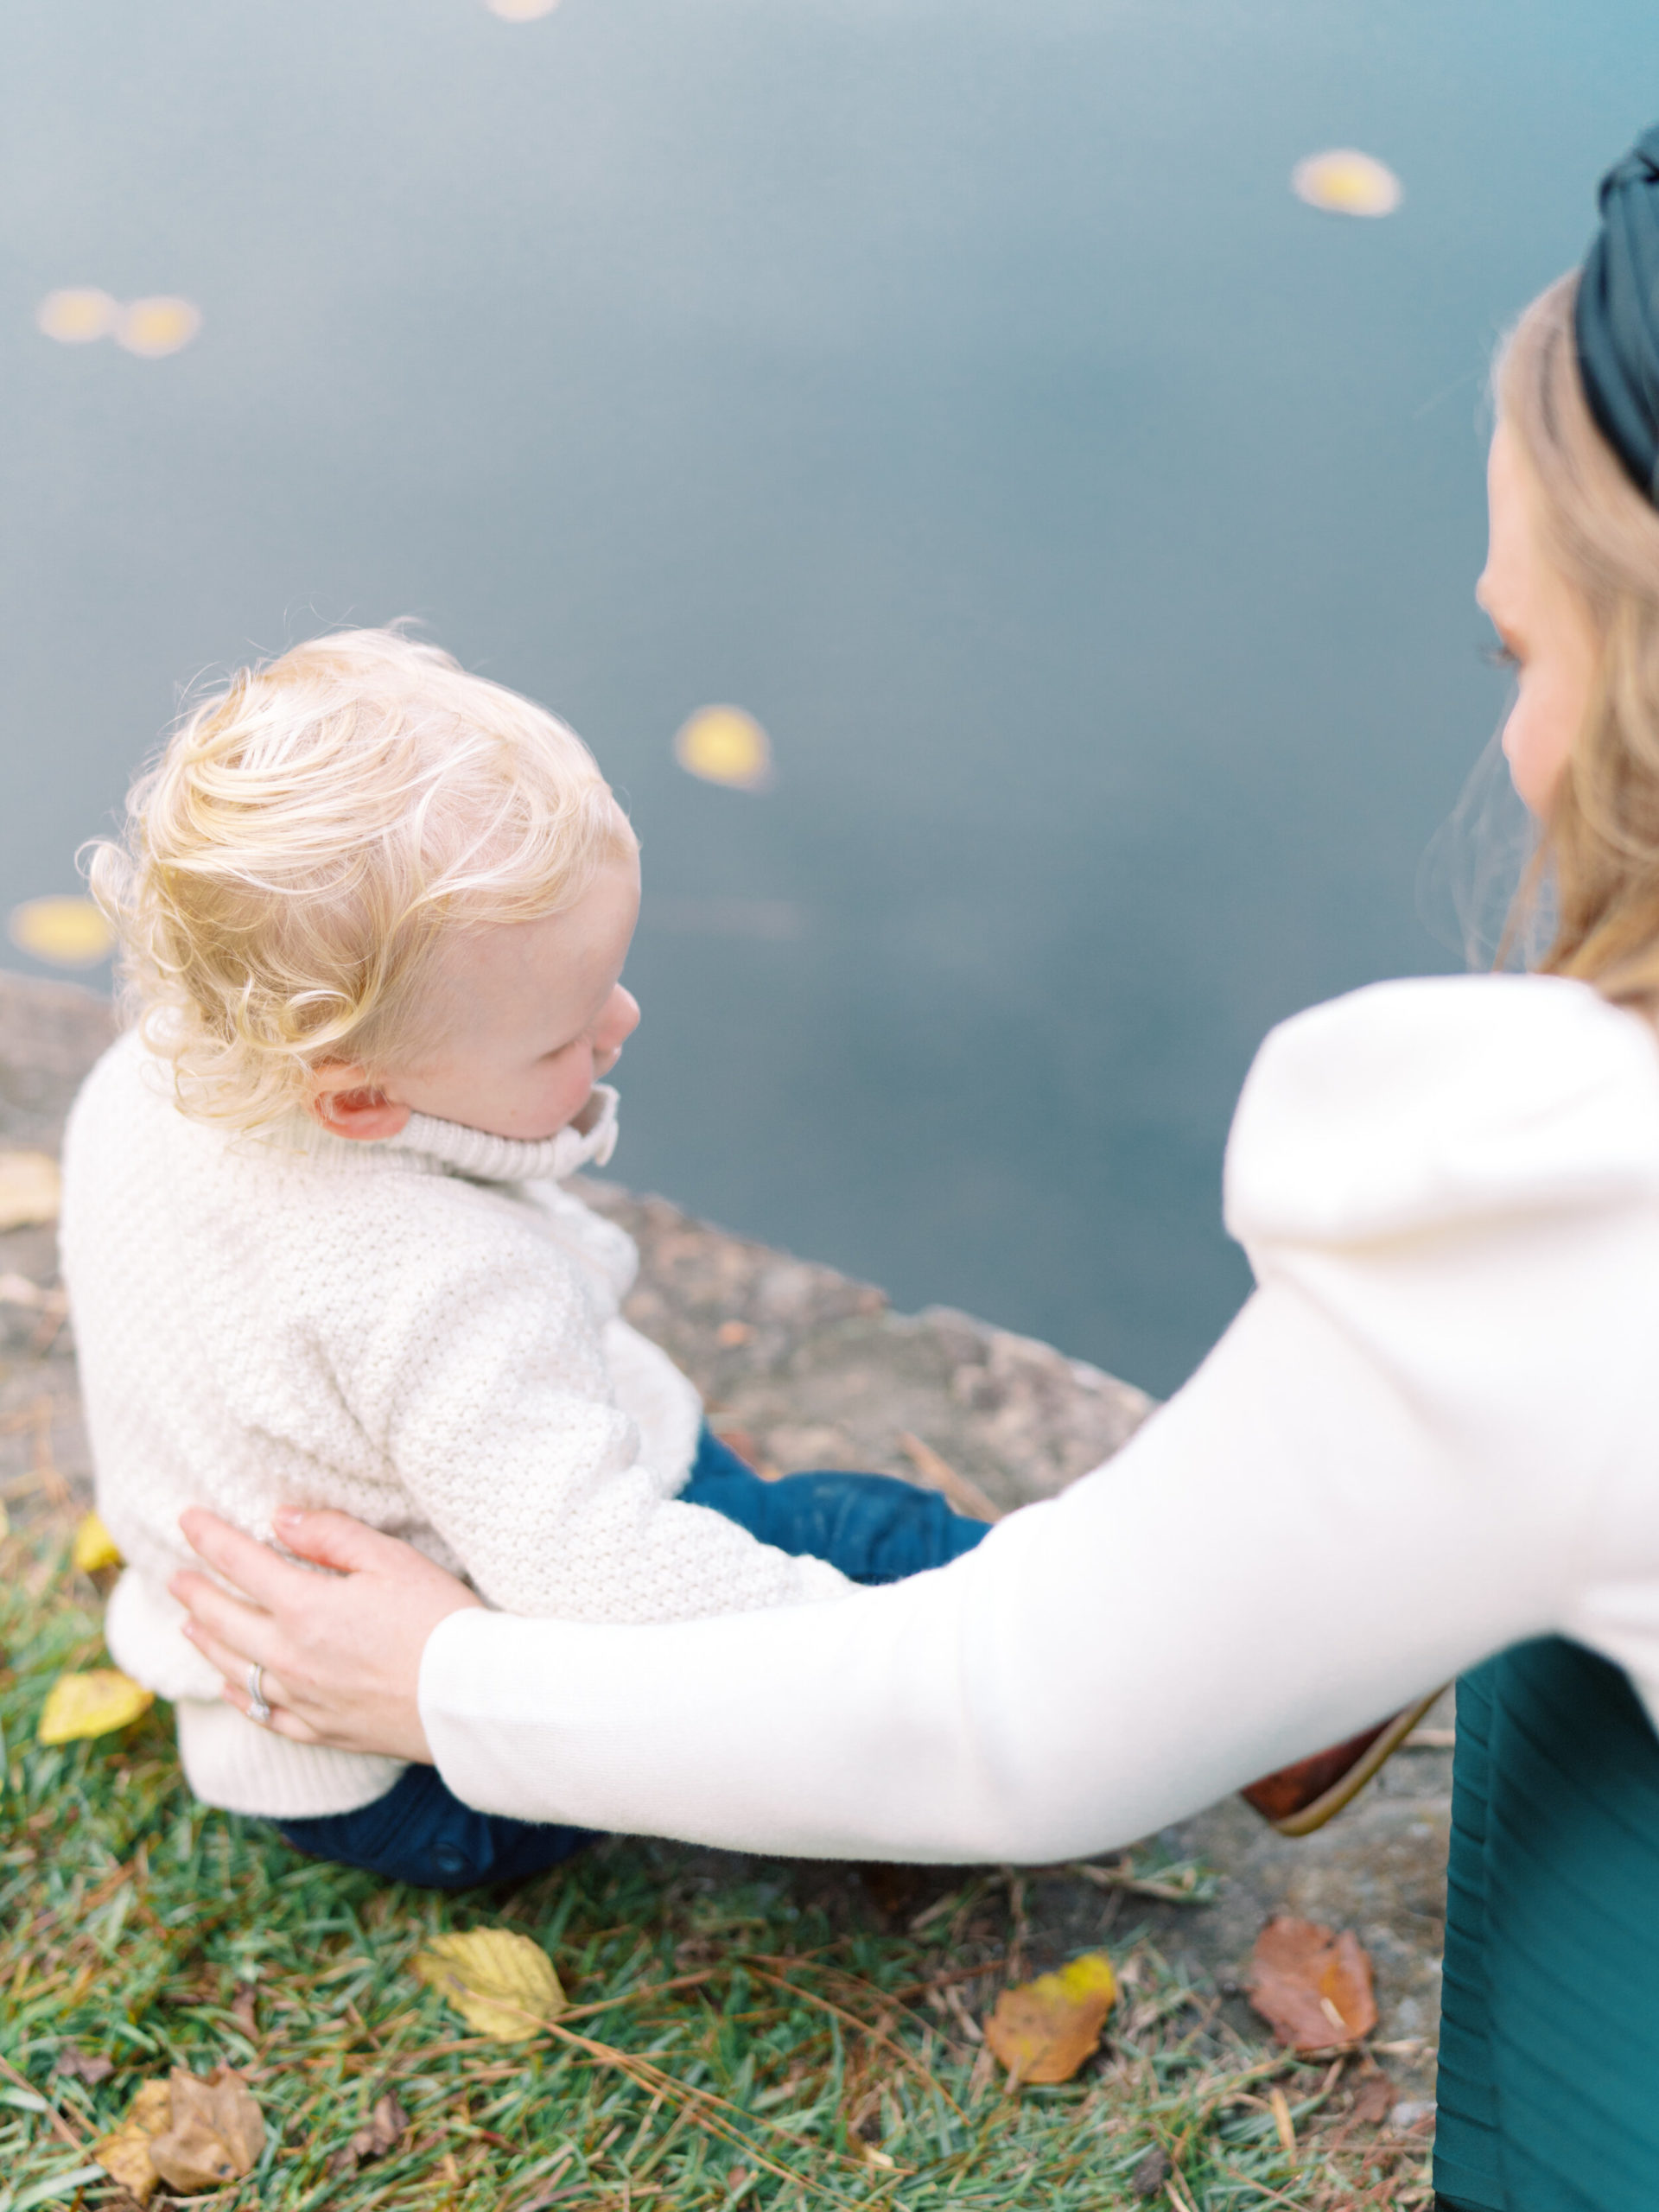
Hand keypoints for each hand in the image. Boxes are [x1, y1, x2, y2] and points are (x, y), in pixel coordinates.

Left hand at [170, 1508, 482, 1763]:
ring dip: (207, 1643)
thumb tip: (280, 1520)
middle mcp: (291, 1656)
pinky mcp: (323, 1730)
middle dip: (196, 1594)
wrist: (470, 1697)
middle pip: (225, 1620)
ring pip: (236, 1669)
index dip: (209, 1537)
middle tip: (176, 1577)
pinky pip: (265, 1716)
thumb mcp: (392, 1560)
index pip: (241, 1563)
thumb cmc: (439, 1619)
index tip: (188, 1519)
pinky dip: (240, 1699)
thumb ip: (332, 1536)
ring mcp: (303, 1698)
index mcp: (306, 1607)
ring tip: (190, 1626)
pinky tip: (232, 1689)